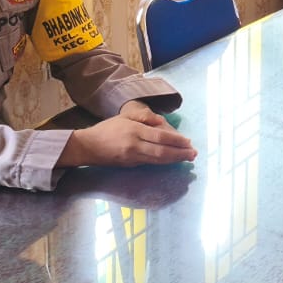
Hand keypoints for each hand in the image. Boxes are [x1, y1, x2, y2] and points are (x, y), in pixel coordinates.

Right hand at [58, 113, 196, 167]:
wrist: (88, 147)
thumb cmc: (107, 129)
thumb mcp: (125, 117)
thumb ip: (144, 118)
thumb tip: (162, 122)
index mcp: (134, 130)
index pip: (160, 136)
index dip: (176, 140)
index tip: (188, 142)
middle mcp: (135, 145)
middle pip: (162, 151)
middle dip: (180, 153)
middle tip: (194, 154)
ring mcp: (133, 157)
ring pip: (158, 160)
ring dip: (175, 160)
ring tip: (187, 158)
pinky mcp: (130, 165)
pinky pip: (150, 163)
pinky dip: (163, 162)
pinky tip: (172, 160)